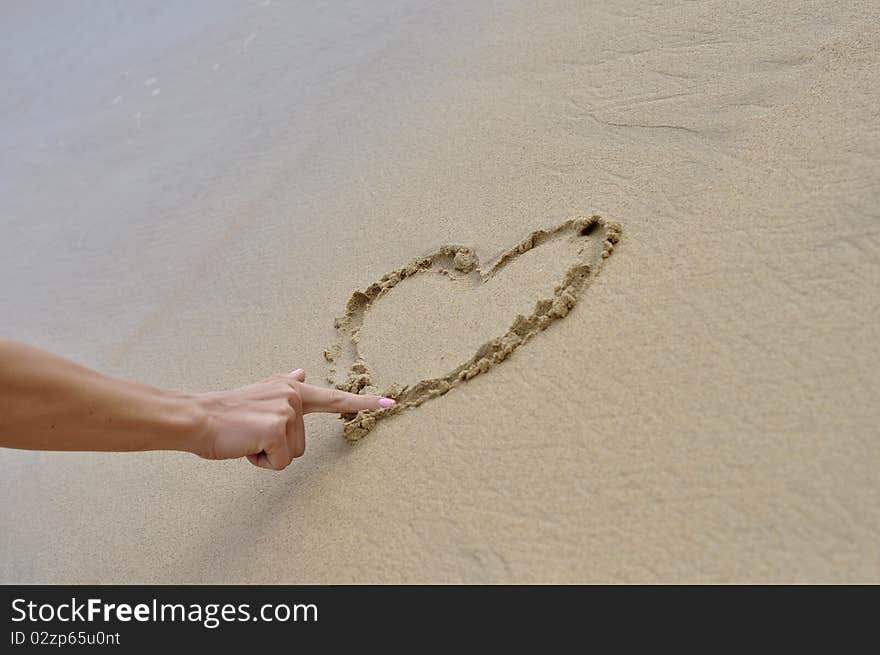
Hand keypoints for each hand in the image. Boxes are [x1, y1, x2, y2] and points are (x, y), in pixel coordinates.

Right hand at [192, 369, 393, 469]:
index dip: (364, 403)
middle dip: (278, 447)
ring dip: (269, 454)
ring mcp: (288, 411)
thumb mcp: (260, 394)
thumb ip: (284, 386)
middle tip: (251, 433)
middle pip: (303, 443)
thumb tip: (301, 372)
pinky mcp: (278, 428)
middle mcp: (294, 394)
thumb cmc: (226, 413)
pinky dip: (262, 462)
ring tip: (247, 437)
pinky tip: (245, 446)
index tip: (390, 403)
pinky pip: (281, 463)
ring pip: (294, 454)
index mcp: (291, 388)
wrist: (198, 418)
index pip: (334, 398)